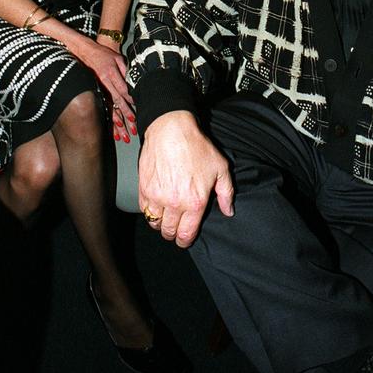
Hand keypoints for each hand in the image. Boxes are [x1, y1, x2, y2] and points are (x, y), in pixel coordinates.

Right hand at [95, 34, 136, 141]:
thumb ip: (126, 70)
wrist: (86, 51)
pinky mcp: (97, 90)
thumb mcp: (117, 58)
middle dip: (126, 113)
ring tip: (123, 132)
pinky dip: (109, 117)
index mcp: (110, 73)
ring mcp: (99, 88)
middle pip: (117, 100)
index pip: (123, 89)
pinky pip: (104, 106)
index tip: (138, 107)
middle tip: (134, 123)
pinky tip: (113, 126)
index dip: (130, 98)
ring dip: (117, 120)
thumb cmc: (104, 54)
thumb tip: (134, 81)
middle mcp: (105, 82)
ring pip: (110, 106)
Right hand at [139, 110, 233, 247]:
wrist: (171, 131)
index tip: (184, 240)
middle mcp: (174, 203)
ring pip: (155, 223)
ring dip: (160, 224)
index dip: (185, 241)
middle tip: (175, 230)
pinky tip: (156, 206)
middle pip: (169, 232)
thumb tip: (228, 211)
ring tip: (165, 218)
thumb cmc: (197, 147)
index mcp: (194, 202)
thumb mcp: (220, 168)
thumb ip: (226, 193)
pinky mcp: (144, 188)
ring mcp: (157, 197)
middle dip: (172, 234)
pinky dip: (149, 211)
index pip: (186, 234)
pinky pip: (144, 209)